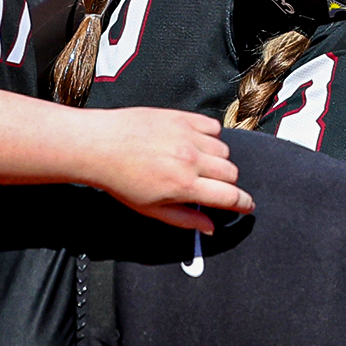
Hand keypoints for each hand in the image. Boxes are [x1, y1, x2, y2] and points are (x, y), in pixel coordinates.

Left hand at [78, 108, 252, 234]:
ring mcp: (188, 136)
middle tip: (212, 186)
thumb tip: (209, 228)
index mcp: (183, 186)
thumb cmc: (119, 179)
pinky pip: (214, 128)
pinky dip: (210, 137)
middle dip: (227, 184)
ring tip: (196, 164)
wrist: (98, 146)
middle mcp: (191, 160)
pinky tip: (194, 144)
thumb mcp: (150, 209)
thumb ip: (184, 220)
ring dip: (217, 161)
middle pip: (232, 173)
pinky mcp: (183, 118)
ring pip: (224, 151)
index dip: (244, 204)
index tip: (246, 206)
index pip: (230, 196)